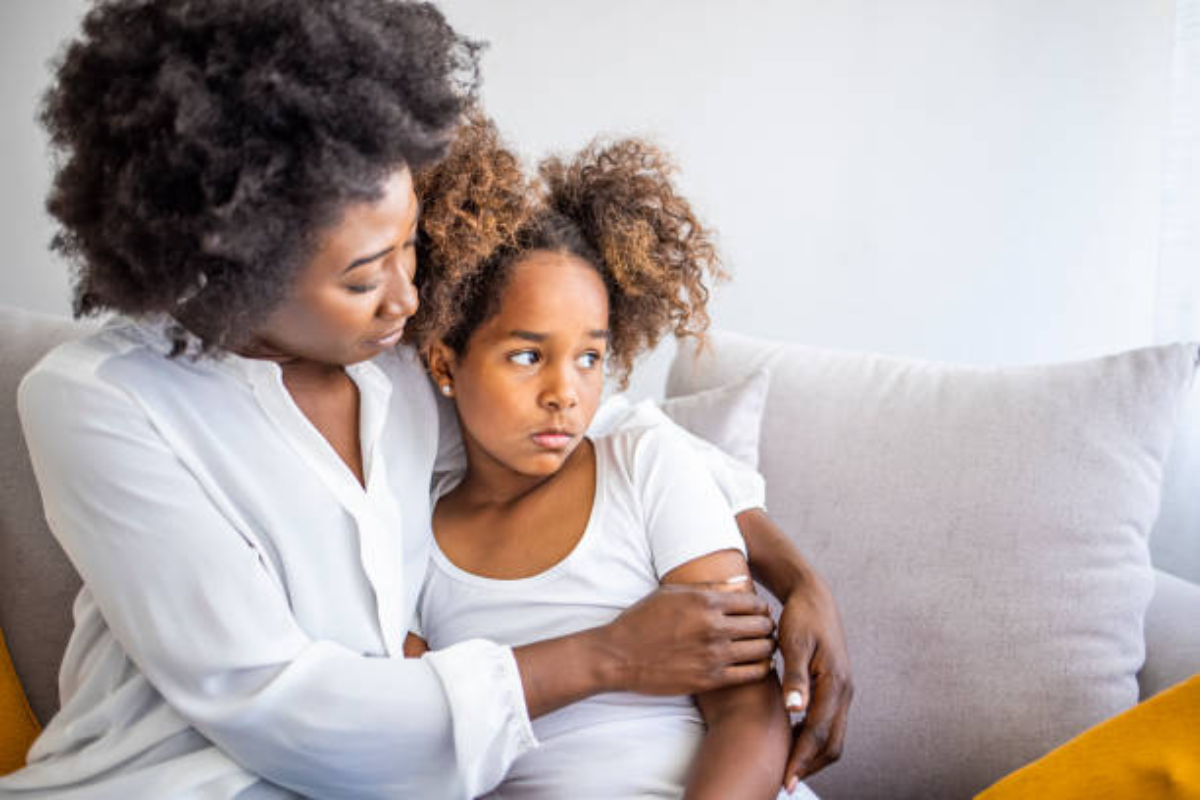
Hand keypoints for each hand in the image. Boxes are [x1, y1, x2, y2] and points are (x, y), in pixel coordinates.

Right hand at [600, 583, 775, 694]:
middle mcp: (713, 627)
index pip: (753, 603)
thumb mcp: (671, 594)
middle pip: (762, 626)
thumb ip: (707, 588)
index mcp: (705, 602)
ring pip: (761, 650)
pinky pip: (751, 674)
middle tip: (765, 630)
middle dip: (767, 627)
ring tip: (764, 647)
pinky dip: (760, 668)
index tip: (759, 612)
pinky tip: (758, 665)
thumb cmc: (642, 621)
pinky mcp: (710, 679)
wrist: (618, 656)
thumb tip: (736, 584)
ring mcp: (714, 655)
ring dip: (767, 647)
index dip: (761, 607)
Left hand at [734, 508, 853, 789]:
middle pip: (832, 743)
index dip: (802, 758)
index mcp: (835, 682)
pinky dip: (814, 739)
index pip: (819, 733)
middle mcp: (844, 691)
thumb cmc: (801, 618)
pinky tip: (792, 741)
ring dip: (813, 755)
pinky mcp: (836, 688)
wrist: (814, 596)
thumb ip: (795, 677)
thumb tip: (794, 709)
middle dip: (810, 765)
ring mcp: (842, 690)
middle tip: (784, 781)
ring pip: (833, 736)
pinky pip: (829, 723)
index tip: (785, 778)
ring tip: (787, 768)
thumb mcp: (795, 644)